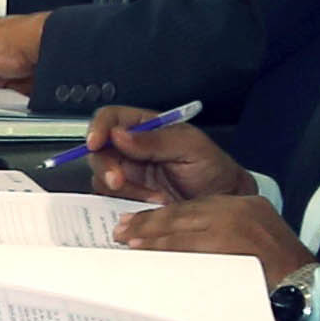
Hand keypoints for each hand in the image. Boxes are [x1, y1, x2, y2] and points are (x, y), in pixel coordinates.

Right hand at [82, 107, 254, 204]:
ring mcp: (129, 172)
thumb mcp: (191, 148)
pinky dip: (125, 201)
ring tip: (151, 195)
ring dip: (119, 187)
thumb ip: (156, 140)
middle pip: (99, 149)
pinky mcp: (129, 195)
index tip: (96, 142)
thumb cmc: (214, 170)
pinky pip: (111, 197)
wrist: (224, 202)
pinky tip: (150, 202)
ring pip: (101, 175)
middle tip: (118, 180)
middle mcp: (132, 147)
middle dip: (105, 166)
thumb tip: (120, 134)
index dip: (98, 127)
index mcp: (146, 126)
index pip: (111, 118)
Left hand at [112, 194, 311, 279]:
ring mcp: (235, 225)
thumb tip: (191, 248)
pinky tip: (146, 254)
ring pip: (182, 226)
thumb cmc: (285, 277)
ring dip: (150, 234)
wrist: (309, 288)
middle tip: (123, 229)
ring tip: (126, 240)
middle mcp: (240, 209)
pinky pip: (187, 246)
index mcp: (247, 206)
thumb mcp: (260, 244)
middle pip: (185, 213)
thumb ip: (228, 240)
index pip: (198, 207)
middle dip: (151, 221)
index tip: (142, 221)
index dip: (166, 214)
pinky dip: (164, 248)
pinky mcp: (228, 244)